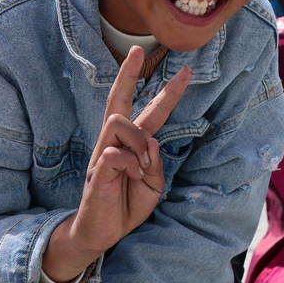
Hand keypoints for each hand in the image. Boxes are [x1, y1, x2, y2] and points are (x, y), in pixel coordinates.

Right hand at [44, 46, 191, 281]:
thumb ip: (156, 163)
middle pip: (119, 99)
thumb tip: (153, 142)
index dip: (168, 92)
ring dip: (140, 141)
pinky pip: (116, 153)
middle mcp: (116, 142)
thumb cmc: (127, 205)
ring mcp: (104, 153)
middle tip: (136, 50)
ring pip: (120, 122)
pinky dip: (130, 164)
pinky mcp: (97, 169)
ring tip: (144, 165)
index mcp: (133, 143)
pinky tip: (131, 177)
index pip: (150, 111)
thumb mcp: (153, 185)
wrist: (102, 232)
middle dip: (128, 74)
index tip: (186, 72)